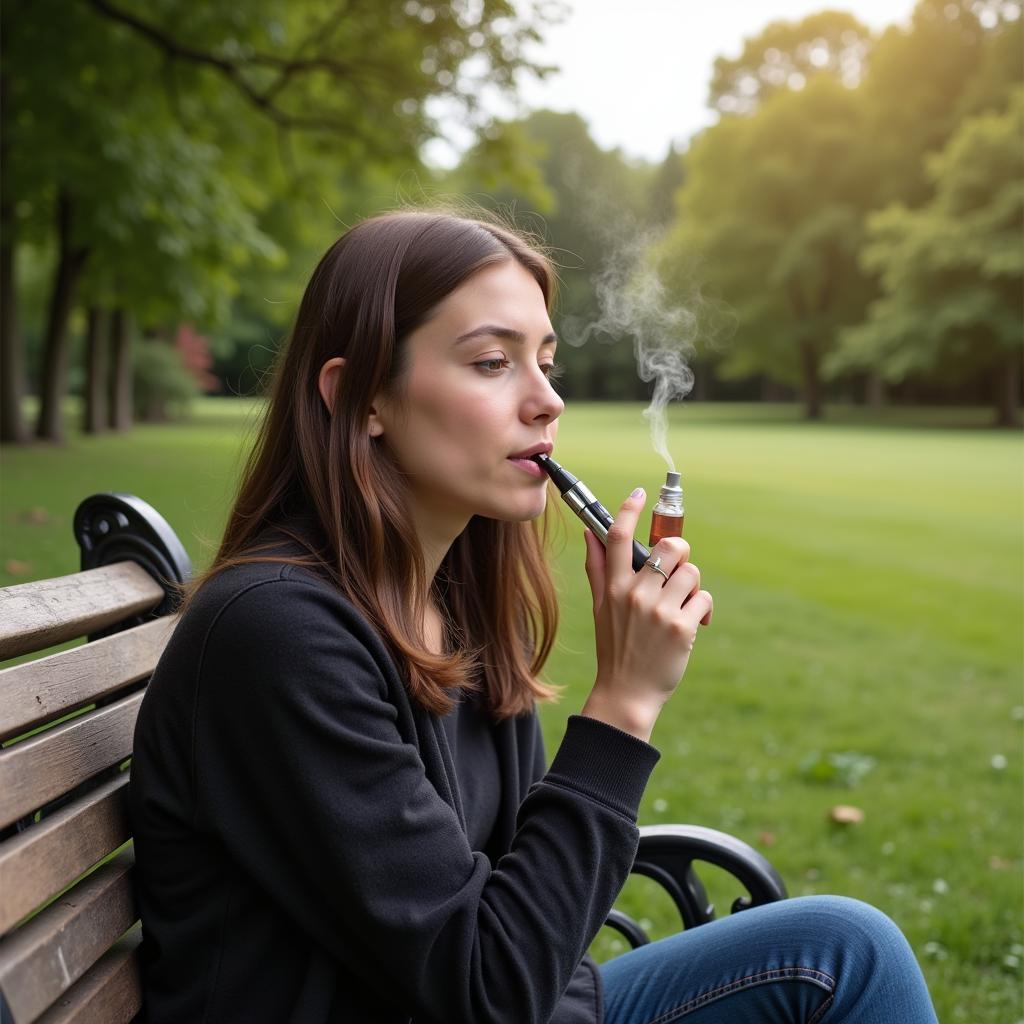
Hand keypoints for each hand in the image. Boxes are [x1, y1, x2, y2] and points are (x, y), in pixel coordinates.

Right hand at [581, 487, 712, 740]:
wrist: (627, 693)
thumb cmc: (615, 648)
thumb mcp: (601, 608)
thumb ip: (597, 569)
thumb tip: (589, 533)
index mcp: (613, 587)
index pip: (618, 536)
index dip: (630, 509)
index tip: (640, 494)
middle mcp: (634, 594)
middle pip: (670, 547)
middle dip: (679, 553)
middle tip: (676, 571)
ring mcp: (659, 611)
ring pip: (691, 572)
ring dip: (692, 585)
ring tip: (682, 605)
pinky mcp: (682, 628)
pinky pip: (704, 598)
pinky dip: (703, 609)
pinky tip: (693, 624)